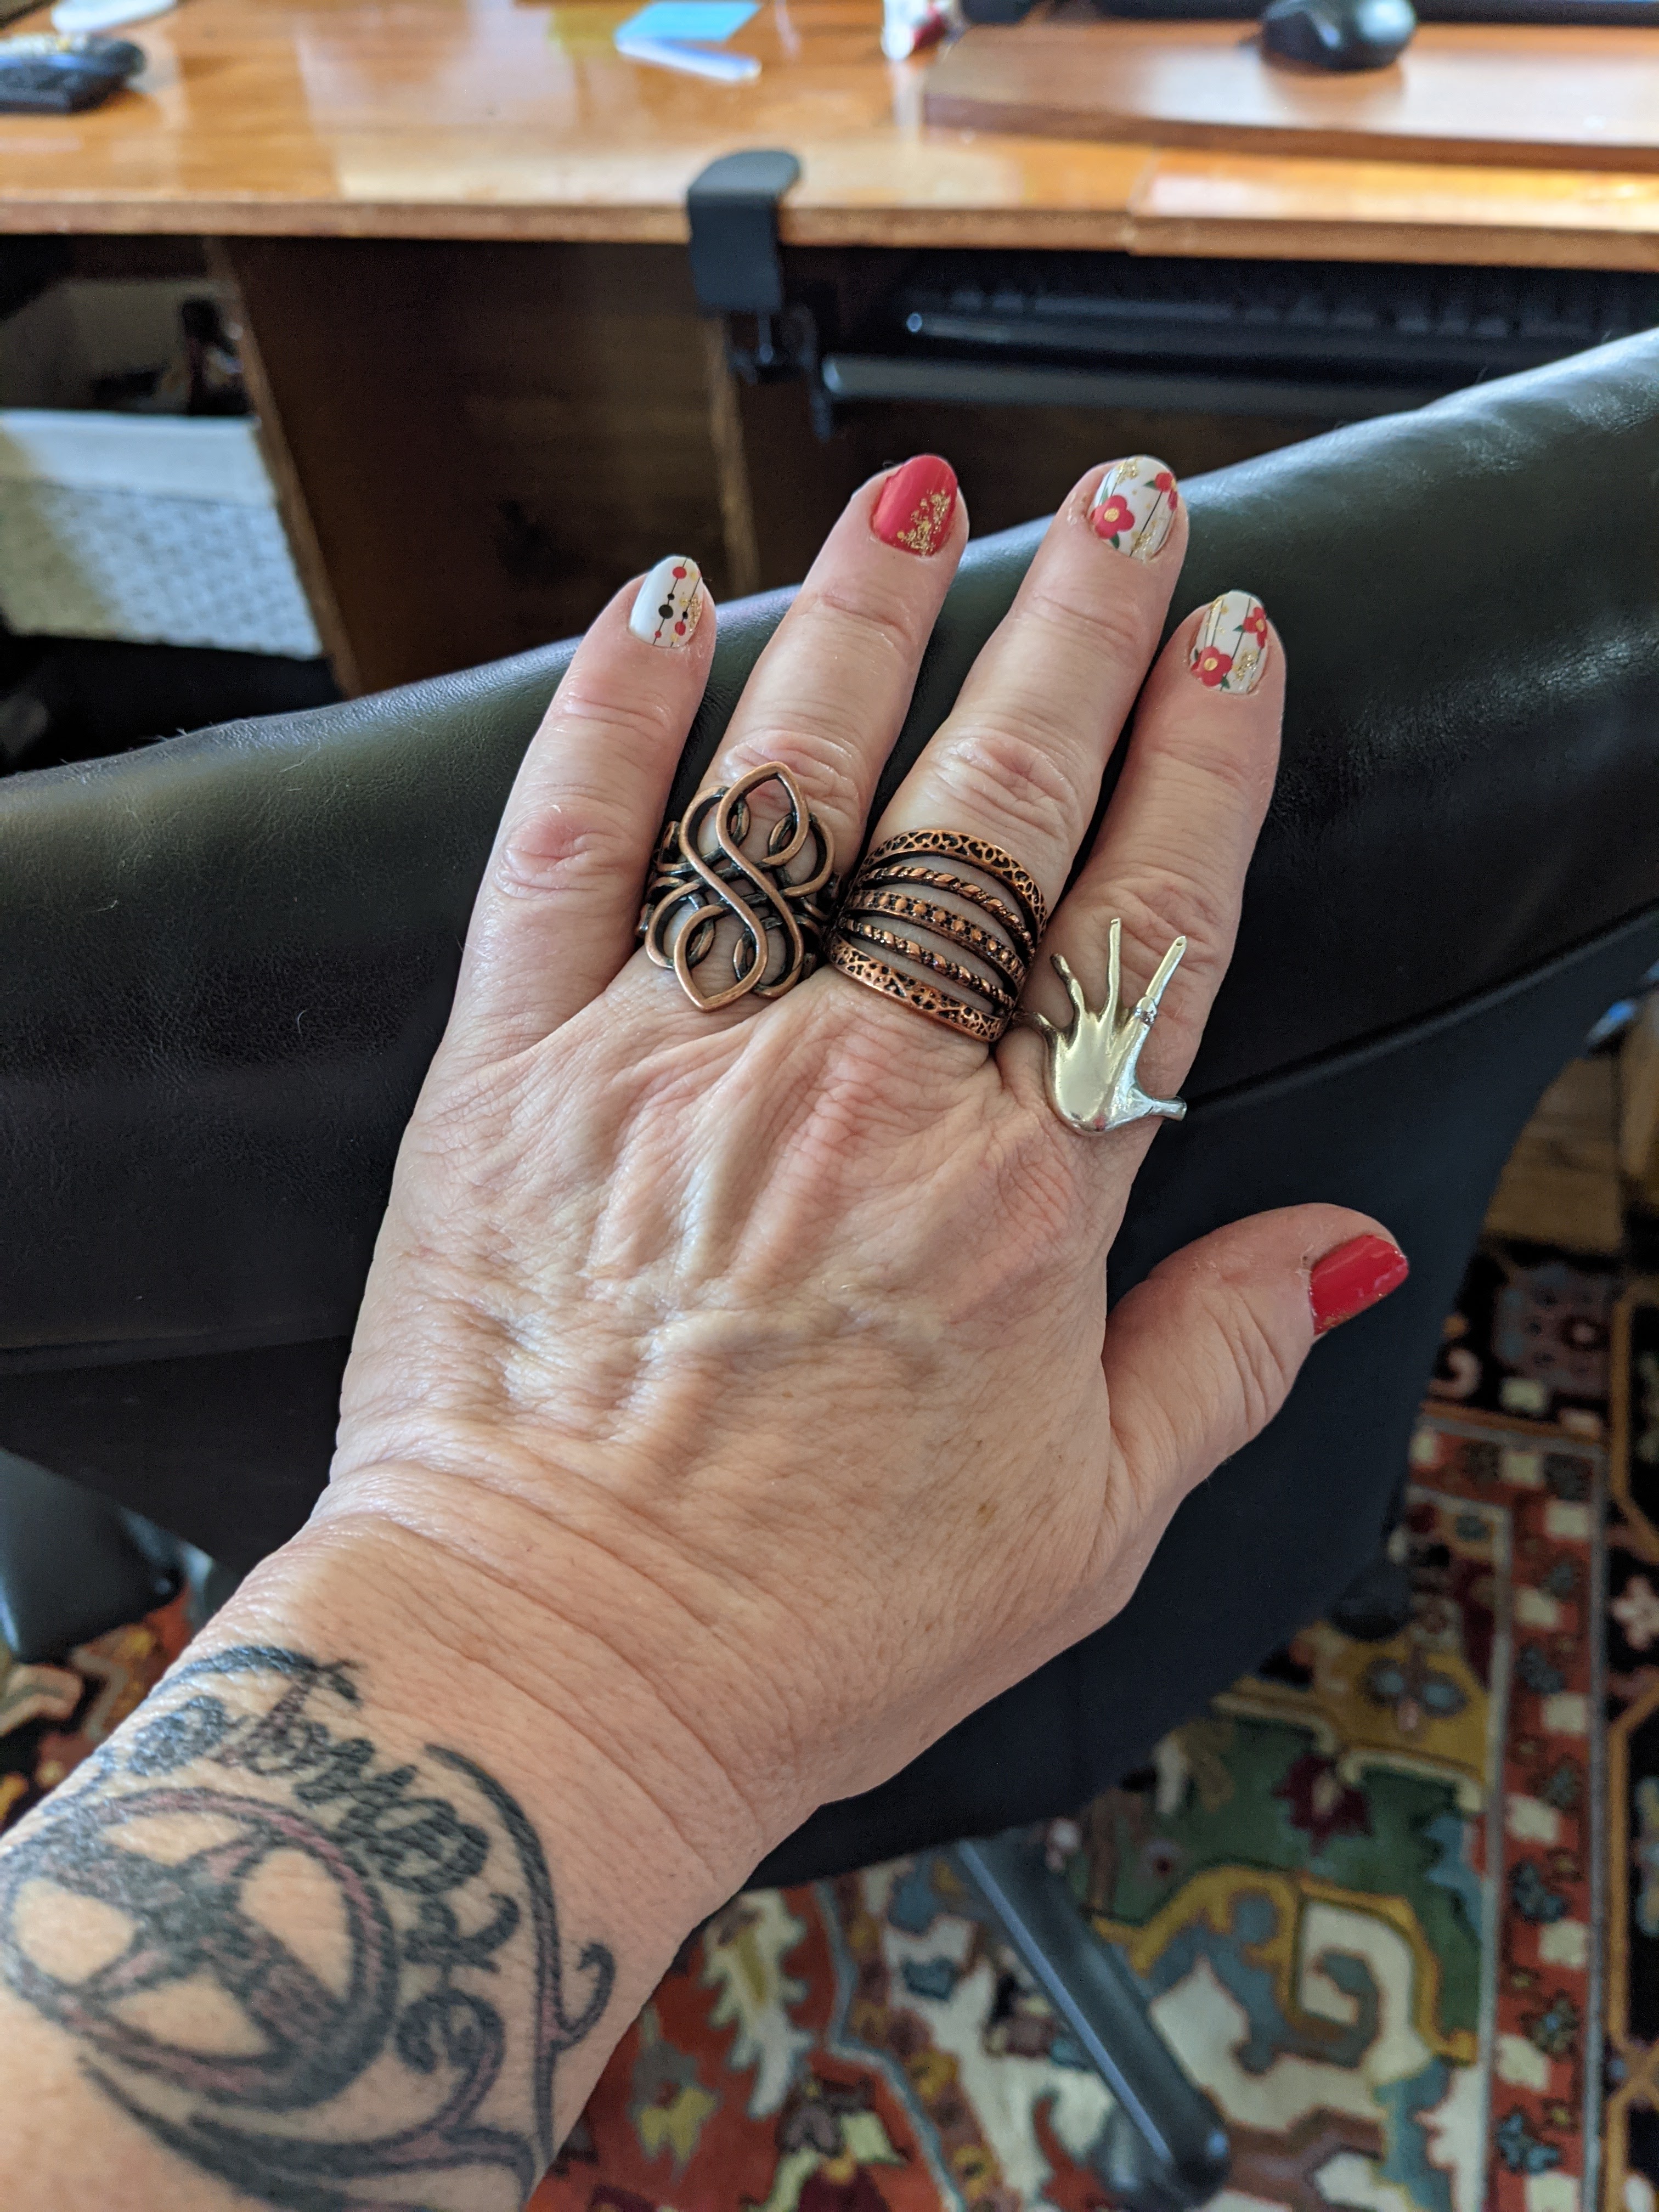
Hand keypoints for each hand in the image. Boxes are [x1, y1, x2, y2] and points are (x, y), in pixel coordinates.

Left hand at [322, 455, 1403, 1889]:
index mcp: (1015, 1201)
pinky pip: (567, 844)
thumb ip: (1219, 1359)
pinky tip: (663, 606)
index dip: (1208, 761)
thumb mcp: (1081, 1528)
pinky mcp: (515, 1068)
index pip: (1146, 918)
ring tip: (932, 499)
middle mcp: (861, 1095)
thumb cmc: (803, 1622)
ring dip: (874, 623)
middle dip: (1080, 634)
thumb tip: (1334, 1251)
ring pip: (795, 784)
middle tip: (1124, 513)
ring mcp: (681, 1063)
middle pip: (997, 808)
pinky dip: (614, 712)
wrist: (555, 1671)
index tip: (1237, 651)